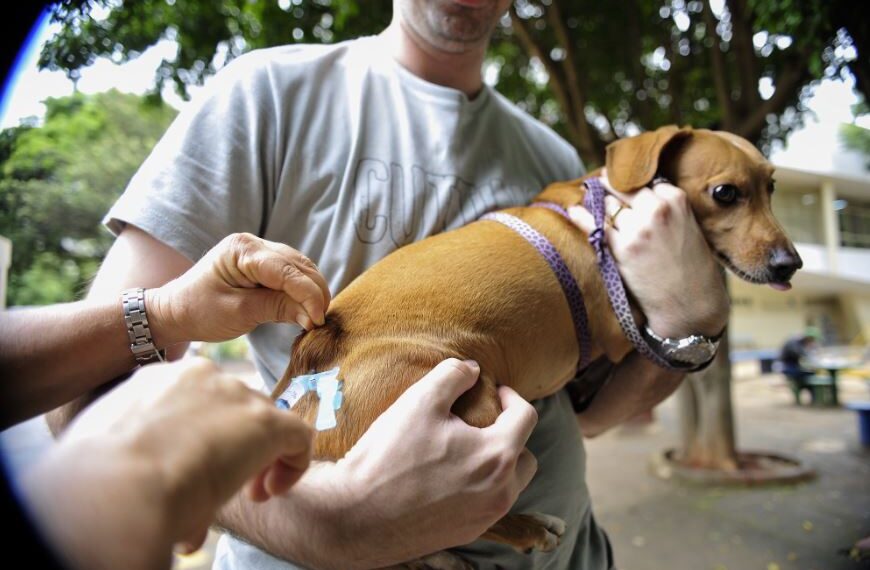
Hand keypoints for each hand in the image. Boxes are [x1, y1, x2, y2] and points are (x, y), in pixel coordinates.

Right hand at [25, 358, 313, 568]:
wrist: (115, 486)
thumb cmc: (100, 479)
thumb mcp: (119, 453)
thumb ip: (149, 455)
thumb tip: (167, 483)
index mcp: (159, 379)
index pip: (200, 397)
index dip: (206, 434)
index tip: (196, 467)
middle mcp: (202, 376)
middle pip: (236, 408)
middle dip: (236, 446)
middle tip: (226, 485)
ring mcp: (236, 395)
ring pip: (266, 422)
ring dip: (261, 459)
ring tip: (249, 494)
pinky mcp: (266, 422)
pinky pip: (299, 437)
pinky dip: (294, 465)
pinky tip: (269, 493)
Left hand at [147, 233, 330, 345]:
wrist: (175, 310)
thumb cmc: (199, 311)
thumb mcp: (238, 313)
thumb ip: (277, 309)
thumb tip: (313, 317)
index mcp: (242, 250)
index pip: (287, 270)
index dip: (308, 294)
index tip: (319, 319)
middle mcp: (254, 243)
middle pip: (298, 265)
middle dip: (315, 292)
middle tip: (321, 321)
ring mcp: (259, 251)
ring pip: (300, 267)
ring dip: (312, 291)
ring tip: (316, 317)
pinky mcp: (263, 263)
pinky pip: (292, 273)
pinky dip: (303, 289)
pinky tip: (307, 308)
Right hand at [326, 359, 538, 564]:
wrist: (355, 516)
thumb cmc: (389, 456)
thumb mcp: (420, 401)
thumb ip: (452, 376)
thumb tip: (472, 369)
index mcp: (496, 456)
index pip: (526, 417)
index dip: (511, 397)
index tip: (493, 391)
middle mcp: (500, 492)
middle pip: (525, 456)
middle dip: (510, 435)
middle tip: (482, 422)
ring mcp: (485, 518)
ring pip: (509, 484)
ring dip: (497, 464)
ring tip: (465, 450)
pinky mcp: (466, 534)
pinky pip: (487, 505)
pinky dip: (479, 487)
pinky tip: (448, 477)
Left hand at [569, 172, 728, 336]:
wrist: (691, 302)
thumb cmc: (691, 266)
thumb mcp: (687, 225)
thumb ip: (665, 207)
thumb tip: (635, 192)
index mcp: (676, 200)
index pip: (644, 181)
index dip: (631, 185)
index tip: (620, 183)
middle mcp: (656, 210)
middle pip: (623, 188)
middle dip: (610, 187)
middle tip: (598, 184)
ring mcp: (638, 229)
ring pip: (609, 205)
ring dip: (598, 203)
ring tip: (588, 198)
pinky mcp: (623, 249)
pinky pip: (595, 226)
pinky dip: (582, 216)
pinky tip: (574, 210)